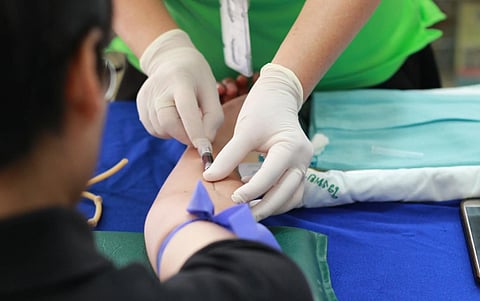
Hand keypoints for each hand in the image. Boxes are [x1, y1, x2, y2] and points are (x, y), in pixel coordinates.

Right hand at [137, 29, 222, 147]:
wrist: (171, 60)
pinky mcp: (140, 105)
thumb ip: (213, 117)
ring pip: (161, 130)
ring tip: (185, 117)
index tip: (205, 148)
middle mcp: (159, 88)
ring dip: (177, 133)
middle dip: (185, 136)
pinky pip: (154, 129)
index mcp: (180, 80)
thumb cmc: (196, 77)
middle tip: (197, 135)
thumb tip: (206, 141)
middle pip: (168, 123)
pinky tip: (173, 117)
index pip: (186, 109)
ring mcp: (146, 97)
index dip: (195, 131)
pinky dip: (167, 131)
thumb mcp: (212, 91)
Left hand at [204, 63, 312, 219]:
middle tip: (240, 216)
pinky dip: (275, 201)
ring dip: (271, 208)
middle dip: (263, 208)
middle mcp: (303, 161)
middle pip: (285, 194)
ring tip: (248, 213)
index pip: (271, 176)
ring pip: (291, 198)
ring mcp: (304, 167)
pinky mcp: (298, 170)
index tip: (232, 199)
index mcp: (292, 148)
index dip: (251, 191)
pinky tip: (256, 200)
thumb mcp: (245, 131)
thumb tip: (210, 177)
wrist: (279, 96)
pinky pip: (290, 193)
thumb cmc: (262, 109)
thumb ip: (229, 156)